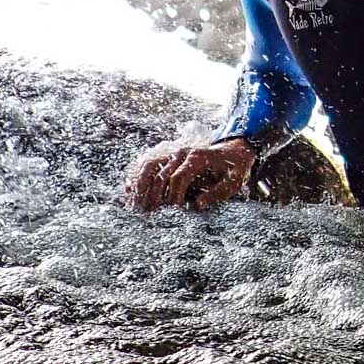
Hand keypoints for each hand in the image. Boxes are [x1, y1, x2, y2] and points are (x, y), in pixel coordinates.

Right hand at [126, 138, 256, 210]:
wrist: (235, 148)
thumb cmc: (235, 167)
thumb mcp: (234, 181)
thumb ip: (217, 193)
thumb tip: (197, 206)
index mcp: (198, 157)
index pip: (178, 177)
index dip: (173, 196)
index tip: (171, 211)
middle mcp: (182, 152)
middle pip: (159, 172)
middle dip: (151, 195)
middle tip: (146, 215)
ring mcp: (174, 151)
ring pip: (149, 165)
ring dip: (139, 185)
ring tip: (133, 205)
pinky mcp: (170, 155)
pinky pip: (148, 162)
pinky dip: (137, 175)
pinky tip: (128, 188)